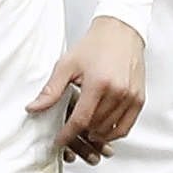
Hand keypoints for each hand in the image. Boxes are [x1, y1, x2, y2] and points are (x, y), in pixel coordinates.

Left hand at [27, 15, 146, 163]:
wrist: (120, 32)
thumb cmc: (94, 46)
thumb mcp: (67, 65)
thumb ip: (51, 90)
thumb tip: (33, 108)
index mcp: (98, 83)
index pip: (80, 120)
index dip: (67, 134)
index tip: (59, 141)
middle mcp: (118, 92)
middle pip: (95, 126)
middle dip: (80, 133)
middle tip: (70, 130)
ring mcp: (130, 97)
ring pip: (109, 130)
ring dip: (95, 133)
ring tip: (84, 129)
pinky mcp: (139, 99)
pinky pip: (125, 127)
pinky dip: (112, 133)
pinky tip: (101, 129)